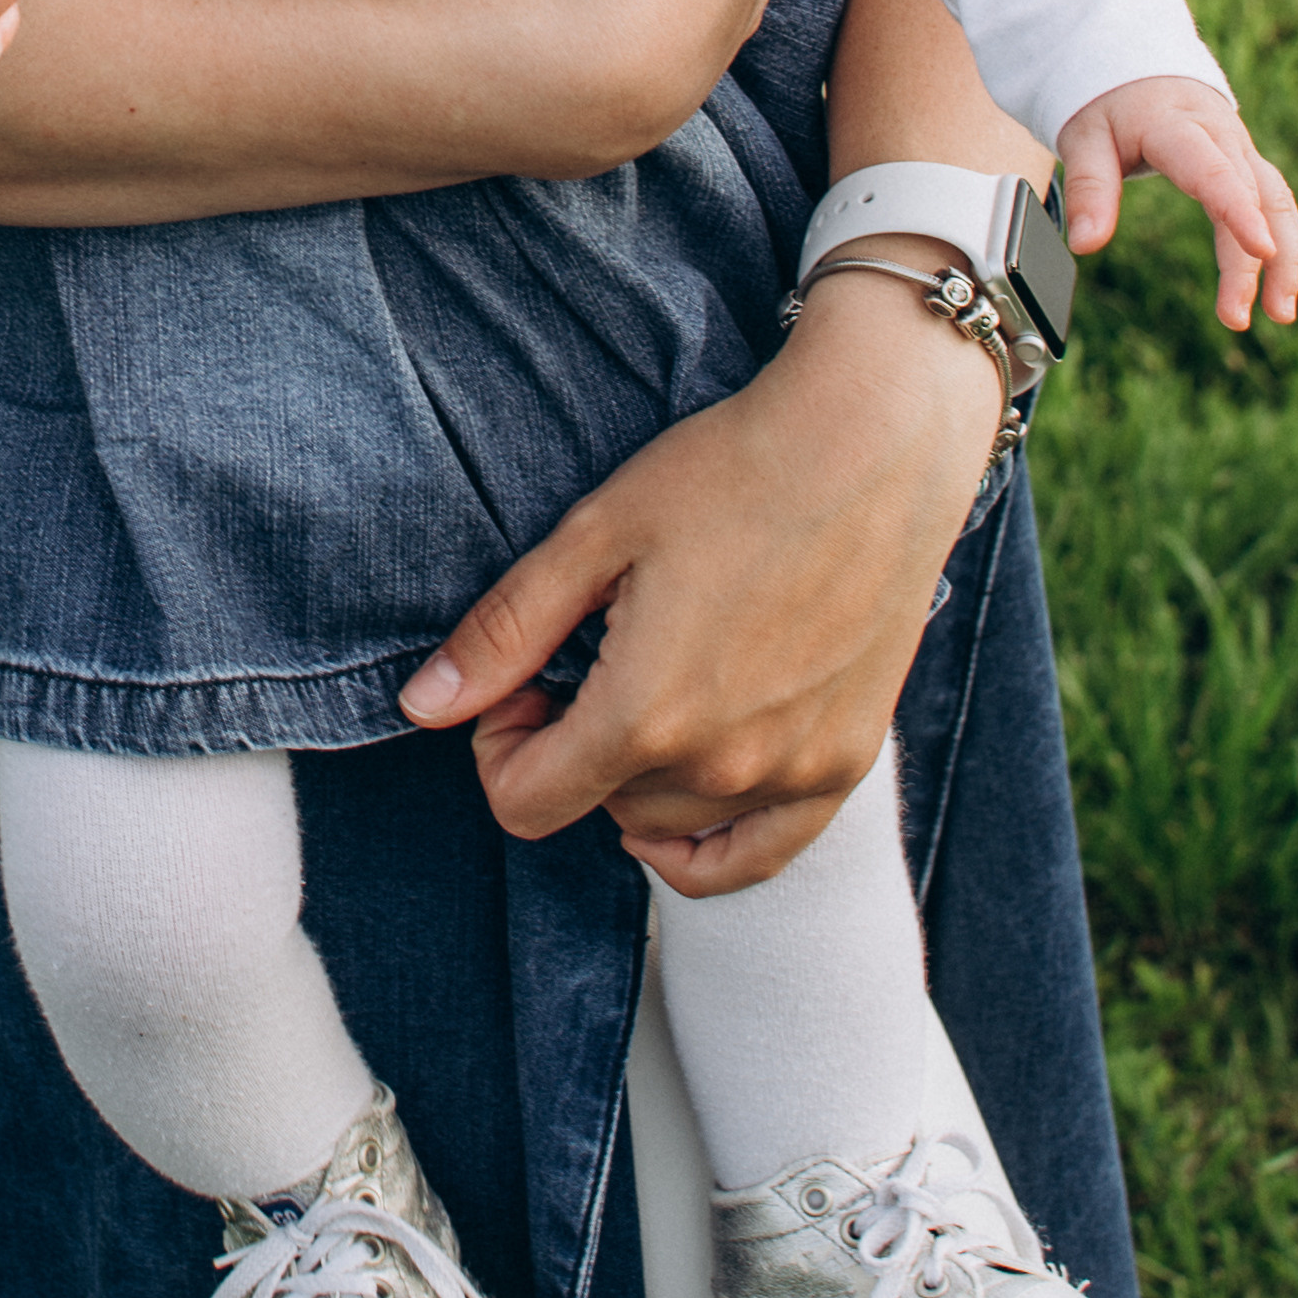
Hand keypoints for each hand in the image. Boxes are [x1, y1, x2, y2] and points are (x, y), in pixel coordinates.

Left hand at [398, 259, 1005, 893]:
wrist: (876, 441)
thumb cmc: (732, 471)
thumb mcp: (596, 535)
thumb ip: (505, 633)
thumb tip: (421, 708)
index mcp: (646, 714)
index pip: (525, 804)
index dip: (500, 746)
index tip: (524, 681)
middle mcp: (722, 765)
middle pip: (596, 807)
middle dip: (571, 742)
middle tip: (592, 652)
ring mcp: (793, 773)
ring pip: (669, 822)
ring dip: (638, 772)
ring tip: (657, 675)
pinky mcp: (846, 764)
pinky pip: (758, 857)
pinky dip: (706, 844)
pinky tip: (684, 791)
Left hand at [1058, 74, 1297, 328]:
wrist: (1140, 68)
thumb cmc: (1109, 105)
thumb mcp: (1084, 138)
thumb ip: (1089, 189)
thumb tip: (1085, 245)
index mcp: (1180, 127)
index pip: (1216, 173)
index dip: (1240, 212)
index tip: (1262, 251)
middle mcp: (1223, 138)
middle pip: (1253, 199)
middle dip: (1252, 261)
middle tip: (1235, 318)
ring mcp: (1241, 151)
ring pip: (1278, 203)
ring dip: (1286, 259)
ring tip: (1281, 314)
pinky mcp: (1247, 166)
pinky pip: (1275, 205)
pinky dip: (1283, 245)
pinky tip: (1277, 289)